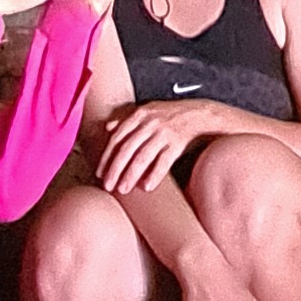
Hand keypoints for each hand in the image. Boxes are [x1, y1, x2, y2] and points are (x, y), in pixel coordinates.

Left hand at [94, 94, 227, 194]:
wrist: (200, 114)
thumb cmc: (170, 114)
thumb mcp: (148, 110)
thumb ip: (127, 118)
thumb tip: (107, 127)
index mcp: (140, 114)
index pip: (117, 138)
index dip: (107, 156)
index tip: (100, 173)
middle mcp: (150, 123)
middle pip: (127, 148)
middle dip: (115, 169)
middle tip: (108, 186)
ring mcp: (164, 133)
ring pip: (142, 157)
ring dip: (130, 175)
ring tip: (123, 190)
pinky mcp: (178, 143)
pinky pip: (163, 162)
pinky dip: (154, 175)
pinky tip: (147, 187)